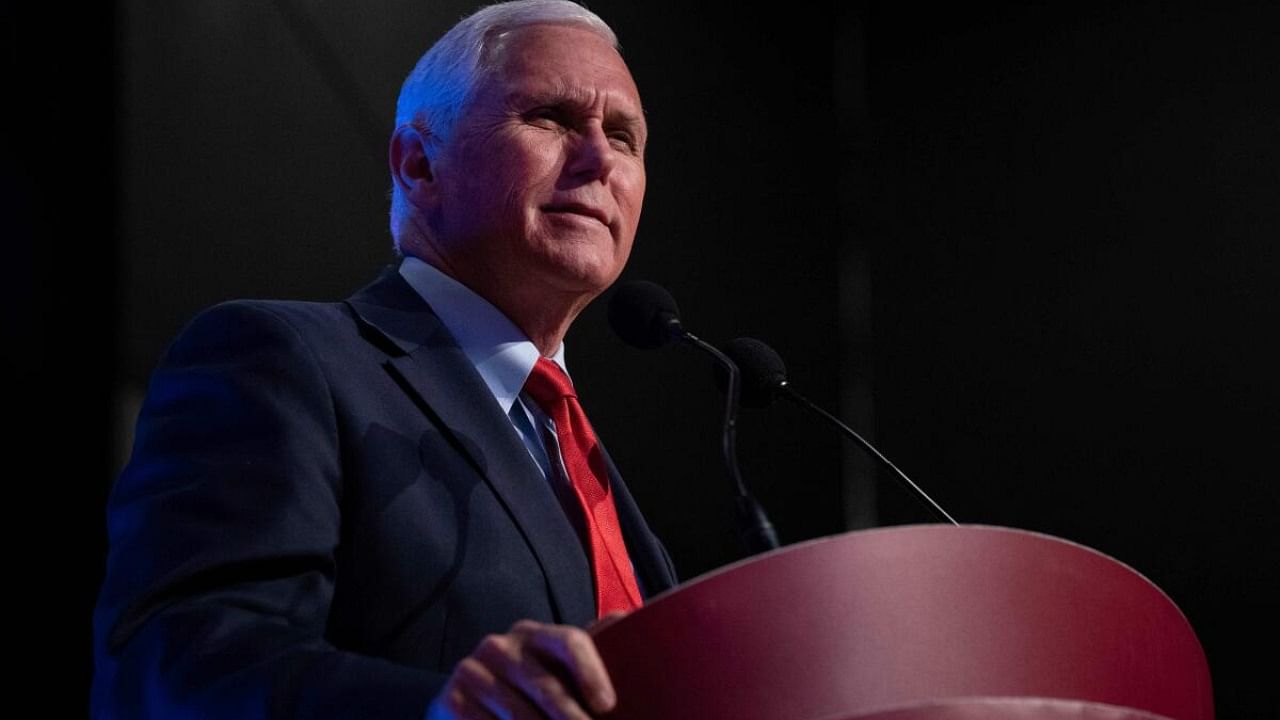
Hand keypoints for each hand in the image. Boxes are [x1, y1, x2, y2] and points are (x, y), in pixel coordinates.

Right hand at [427, 619, 617, 719]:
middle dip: (572, 719)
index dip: (591, 672)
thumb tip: (626, 620)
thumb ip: (589, 650)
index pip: (569, 641)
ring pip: (520, 716)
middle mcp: (500, 645)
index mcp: (534, 635)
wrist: (465, 706)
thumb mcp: (554, 669)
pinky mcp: (450, 700)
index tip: (607, 705)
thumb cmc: (526, 689)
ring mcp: (472, 671)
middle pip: (547, 686)